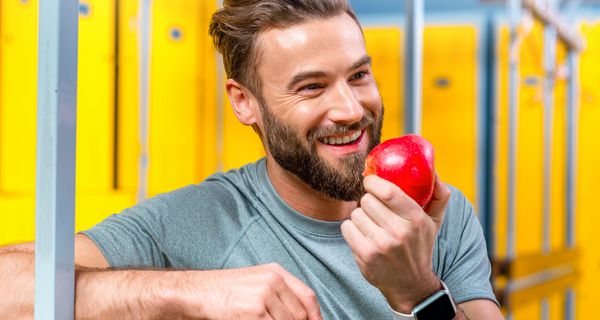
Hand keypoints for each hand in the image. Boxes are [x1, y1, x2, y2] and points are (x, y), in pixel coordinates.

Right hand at [174, 263, 321, 319]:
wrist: (197, 292)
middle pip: (299, 315)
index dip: (315, 316)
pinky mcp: (253, 313)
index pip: (307, 297)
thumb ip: (279, 295)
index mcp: (276, 272)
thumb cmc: (225, 290)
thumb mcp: (256, 282)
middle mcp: (272, 281)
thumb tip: (301, 316)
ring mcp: (263, 296)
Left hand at [340, 174, 450, 312]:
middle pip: (367, 200)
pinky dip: (351, 229)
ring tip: (371, 225)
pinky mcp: (366, 255)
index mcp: (416, 219)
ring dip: (360, 217)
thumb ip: (439, 196)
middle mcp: (399, 232)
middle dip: (368, 201)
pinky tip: (362, 236)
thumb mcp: (434, 223)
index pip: (388, 192)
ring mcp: (381, 245)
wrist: (410, 285)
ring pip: (356, 214)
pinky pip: (346, 228)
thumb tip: (435, 172)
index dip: (373, 182)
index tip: (370, 181)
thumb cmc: (419, 247)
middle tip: (374, 209)